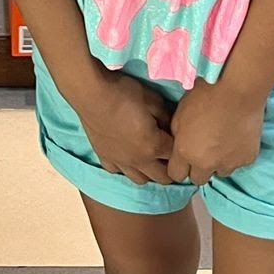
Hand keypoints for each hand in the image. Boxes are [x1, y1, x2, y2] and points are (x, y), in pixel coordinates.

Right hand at [73, 68, 175, 184]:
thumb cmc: (124, 94)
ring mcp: (120, 162)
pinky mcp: (104, 157)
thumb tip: (172, 126)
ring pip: (140, 180)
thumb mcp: (153, 100)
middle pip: (162, 177)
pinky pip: (117, 172)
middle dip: (170, 168)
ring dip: (149, 172)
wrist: (92, 94)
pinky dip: (125, 168)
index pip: (176, 157)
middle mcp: (139, 161)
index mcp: (154, 146)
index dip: (181, 149)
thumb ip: (167, 116)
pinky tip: (126, 156)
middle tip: (170, 154)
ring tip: (150, 158)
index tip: (182, 141)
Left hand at [166, 79, 263, 186]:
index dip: (178, 167)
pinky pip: (238, 163)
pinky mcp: (247, 160)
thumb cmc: (204, 96)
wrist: (237, 90)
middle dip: (198, 168)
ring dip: (219, 162)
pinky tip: (237, 136)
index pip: (176, 175)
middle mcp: (206, 164)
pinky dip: (236, 154)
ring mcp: (228, 164)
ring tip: (223, 141)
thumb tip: (180, 147)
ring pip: (220, 172)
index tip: (183, 159)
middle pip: (198, 179)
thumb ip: (177, 136)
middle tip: (204, 150)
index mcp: (185, 152)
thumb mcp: (179, 114)